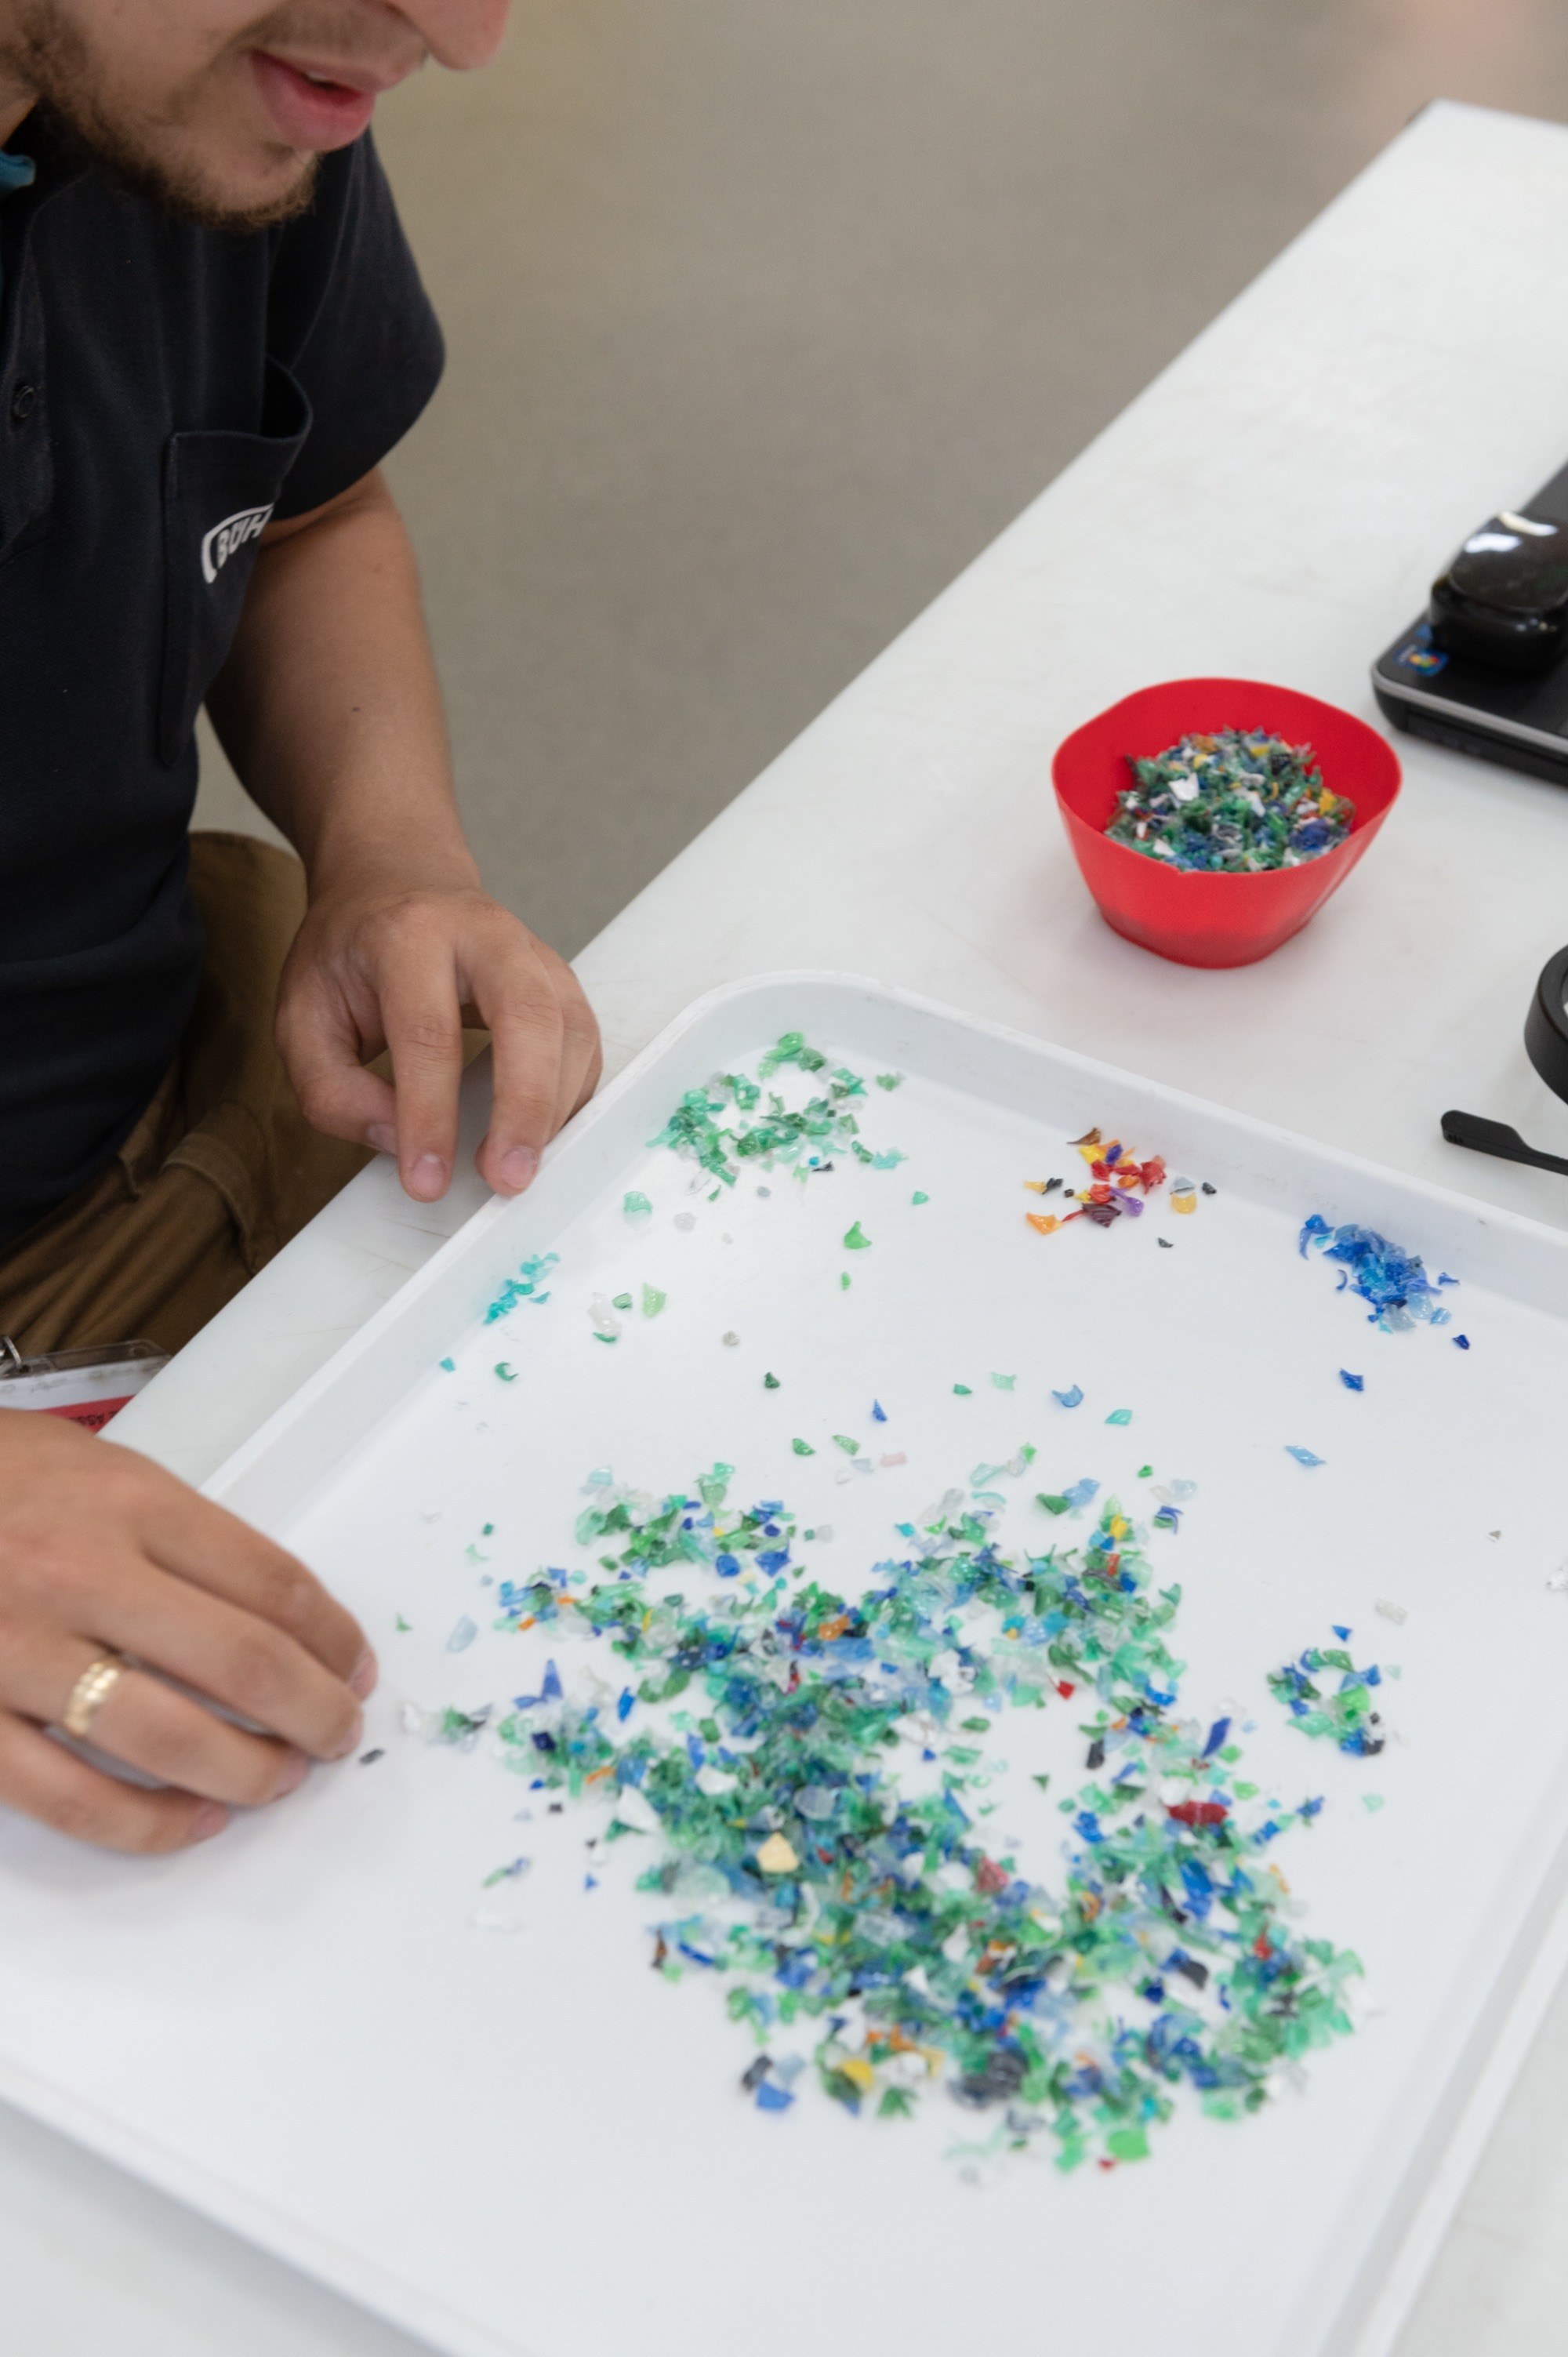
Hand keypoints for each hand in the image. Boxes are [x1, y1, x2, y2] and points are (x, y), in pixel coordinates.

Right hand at [0, 1414, 373, 1853]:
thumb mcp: (100, 1472)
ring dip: (245, 1772)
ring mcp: (18, 1652)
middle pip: (240, 1662)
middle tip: (336, 1734)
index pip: (270, 1581)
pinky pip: (70, 1795)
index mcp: (129, 1505)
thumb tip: (274, 1611)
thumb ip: (181, 1534)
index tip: (354, 1667)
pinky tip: (190, 1822)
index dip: (332, 1637)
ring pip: (167, 1738)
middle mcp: (82, 1574)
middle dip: (312, 1712)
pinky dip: (144, 1822)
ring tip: (277, 1780)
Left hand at [275, 866, 601, 1202]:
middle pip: (528, 1014)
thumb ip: (332, 1090)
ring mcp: (533, 952)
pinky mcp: (560, 978)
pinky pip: (583, 1041)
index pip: (427, 1032)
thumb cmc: (349, 954)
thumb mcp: (300, 1017)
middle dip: (524, 1105)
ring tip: (520, 1166)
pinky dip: (569, 1095)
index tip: (426, 1180)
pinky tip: (538, 1131)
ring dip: (554, 1107)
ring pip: (570, 1027)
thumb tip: (395, 1139)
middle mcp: (484, 933)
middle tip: (509, 1178)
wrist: (395, 879)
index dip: (429, 1115)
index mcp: (407, 935)